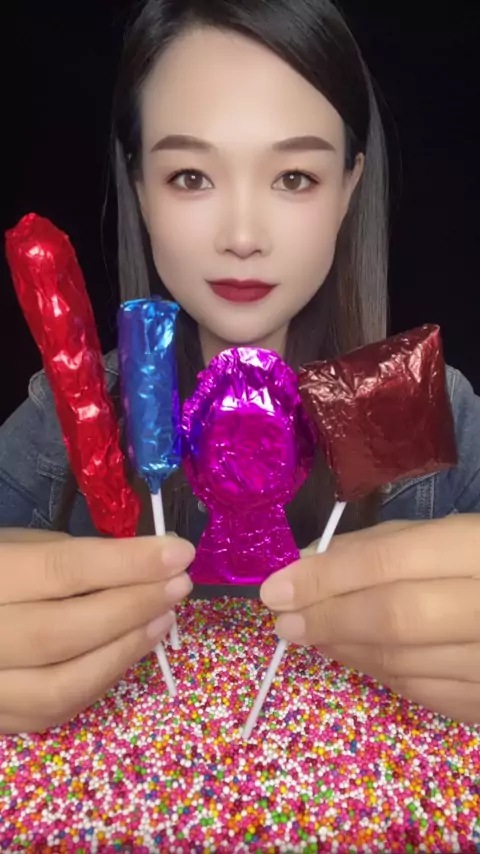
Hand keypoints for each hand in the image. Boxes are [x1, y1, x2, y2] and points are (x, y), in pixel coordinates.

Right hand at [0, 529, 193, 733]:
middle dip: (133, 606)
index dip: (127, 562)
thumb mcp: (15, 547)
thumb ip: (68, 559)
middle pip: (64, 629)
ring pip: (61, 684)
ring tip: (164, 618)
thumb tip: (142, 565)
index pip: (62, 570)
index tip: (179, 552)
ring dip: (124, 650)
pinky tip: (130, 649)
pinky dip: (100, 680)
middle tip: (179, 584)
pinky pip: (53, 711)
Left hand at [261, 516, 479, 723]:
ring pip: (403, 662)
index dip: (325, 577)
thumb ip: (372, 548)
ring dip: (345, 649)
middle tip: (284, 624)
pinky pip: (422, 693)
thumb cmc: (475, 561)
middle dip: (328, 620)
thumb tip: (302, 566)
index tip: (275, 590)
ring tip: (313, 634)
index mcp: (476, 550)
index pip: (388, 562)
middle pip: (395, 618)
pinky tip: (354, 653)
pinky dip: (379, 673)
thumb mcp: (436, 535)